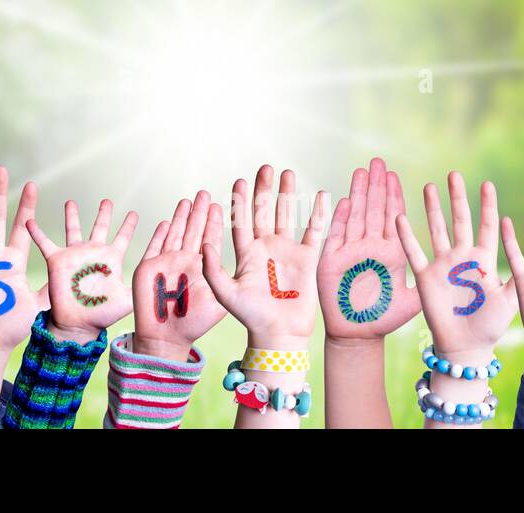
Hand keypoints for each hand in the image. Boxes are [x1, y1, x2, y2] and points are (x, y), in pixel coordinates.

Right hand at [26, 199, 137, 338]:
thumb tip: (160, 276)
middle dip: (103, 214)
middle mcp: (94, 253)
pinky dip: (36, 231)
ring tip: (70, 202)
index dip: (129, 225)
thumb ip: (141, 284)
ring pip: (73, 229)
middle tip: (107, 201)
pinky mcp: (58, 261)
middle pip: (100, 227)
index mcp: (112, 259)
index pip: (123, 237)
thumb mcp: (128, 298)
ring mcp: (75, 255)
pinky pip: (45, 243)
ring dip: (71, 216)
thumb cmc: (103, 314)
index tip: (135, 213)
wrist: (79, 324)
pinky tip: (30, 219)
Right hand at [131, 191, 226, 360]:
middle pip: (192, 231)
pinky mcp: (148, 269)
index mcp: (202, 267)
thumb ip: (223, 280)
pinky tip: (165, 221)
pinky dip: (159, 234)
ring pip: (174, 234)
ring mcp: (166, 264)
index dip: (213, 221)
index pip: (209, 239)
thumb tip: (239, 263)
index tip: (219, 204)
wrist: (166, 338)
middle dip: (198, 212)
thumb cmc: (193, 324)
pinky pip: (154, 247)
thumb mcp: (218, 302)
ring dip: (180, 217)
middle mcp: (185, 262)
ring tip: (187, 200)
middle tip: (204, 193)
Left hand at [202, 165, 325, 345]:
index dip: (240, 201)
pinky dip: (317, 214)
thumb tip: (203, 243)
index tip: (240, 181)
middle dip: (264, 189)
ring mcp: (287, 251)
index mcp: (246, 254)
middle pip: (264, 212)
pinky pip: (314, 231)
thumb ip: (213, 269)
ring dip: (287, 195)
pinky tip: (319, 196)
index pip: (241, 221)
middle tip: (265, 168)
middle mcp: (266, 248)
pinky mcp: (307, 259)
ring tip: (287, 173)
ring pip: (287, 216)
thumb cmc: (251, 317)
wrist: (279, 334)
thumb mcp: (225, 294)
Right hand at [316, 157, 419, 340]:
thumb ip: (428, 284)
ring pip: (356, 216)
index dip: (393, 195)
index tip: (394, 174)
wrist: (357, 336)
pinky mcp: (332, 261)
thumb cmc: (385, 320)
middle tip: (378, 161)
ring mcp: (351, 252)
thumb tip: (453, 270)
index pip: (393, 217)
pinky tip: (345, 200)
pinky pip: (336, 235)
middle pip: (373, 210)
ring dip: (359, 194)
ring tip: (361, 172)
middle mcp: (371, 247)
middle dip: (376, 186)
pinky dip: (340, 218)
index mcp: (391, 252)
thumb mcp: (414, 302)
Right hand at [396, 171, 516, 354]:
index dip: (487, 205)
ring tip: (429, 186)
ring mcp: (443, 266)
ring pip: (436, 230)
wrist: (466, 346)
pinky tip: (400, 217)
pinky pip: (414, 253)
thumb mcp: (510, 299)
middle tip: (454, 174)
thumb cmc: (491, 325)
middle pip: (460, 220)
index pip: (488, 225)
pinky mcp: (426, 278)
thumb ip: (517, 277)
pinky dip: (407, 236)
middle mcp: (463, 257)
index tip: (487, 184)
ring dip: (432, 209)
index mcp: (485, 259)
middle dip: (457, 198)